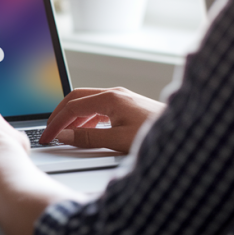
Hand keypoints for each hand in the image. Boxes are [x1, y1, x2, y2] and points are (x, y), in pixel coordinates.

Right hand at [40, 87, 164, 152]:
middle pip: (76, 98)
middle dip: (60, 115)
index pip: (72, 106)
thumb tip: (64, 136)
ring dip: (73, 118)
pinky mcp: (127, 106)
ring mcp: (121, 99)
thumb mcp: (118, 140)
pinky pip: (99, 108)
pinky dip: (86, 119)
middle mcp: (114, 94)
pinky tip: (85, 132)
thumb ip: (88, 138)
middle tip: (49, 131)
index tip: (47, 136)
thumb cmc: (156, 134)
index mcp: (110, 98)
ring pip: (87, 103)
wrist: (187, 133)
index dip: (56, 122)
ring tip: (64, 134)